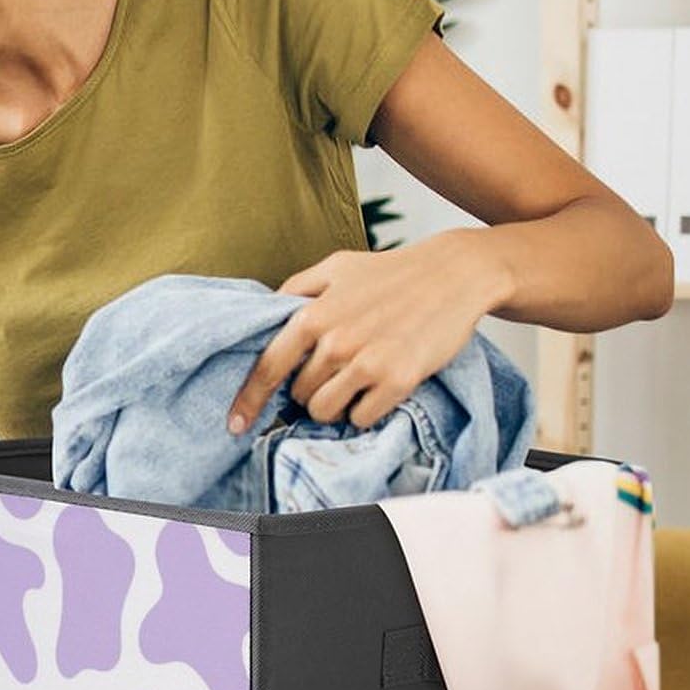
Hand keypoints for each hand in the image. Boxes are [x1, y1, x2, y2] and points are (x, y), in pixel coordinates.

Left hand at [225, 231, 515, 434]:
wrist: (454, 274)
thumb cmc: (393, 272)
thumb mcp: (337, 266)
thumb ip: (297, 289)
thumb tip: (266, 315)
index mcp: (314, 313)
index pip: (268, 367)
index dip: (249, 400)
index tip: (235, 424)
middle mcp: (335, 341)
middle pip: (300, 396)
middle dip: (311, 391)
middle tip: (338, 373)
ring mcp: (366, 362)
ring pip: (326, 412)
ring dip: (336, 405)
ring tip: (357, 381)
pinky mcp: (397, 380)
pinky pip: (361, 418)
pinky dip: (365, 410)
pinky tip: (379, 386)